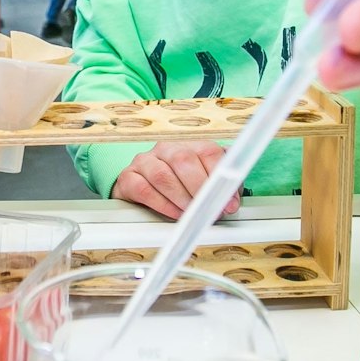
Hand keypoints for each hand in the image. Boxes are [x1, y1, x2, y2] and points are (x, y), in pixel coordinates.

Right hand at [111, 141, 240, 220]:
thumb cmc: (178, 187)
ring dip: (181, 198)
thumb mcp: (203, 183)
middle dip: (199, 188)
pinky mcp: (128, 177)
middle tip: (208, 208)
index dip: (220, 176)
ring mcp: (144, 162)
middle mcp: (166, 149)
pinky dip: (162, 205)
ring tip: (191, 214)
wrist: (142, 189)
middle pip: (183, 160)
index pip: (208, 151)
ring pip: (162, 176)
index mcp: (188, 146)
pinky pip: (144, 190)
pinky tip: (174, 213)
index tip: (228, 200)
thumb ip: (220, 187)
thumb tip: (231, 200)